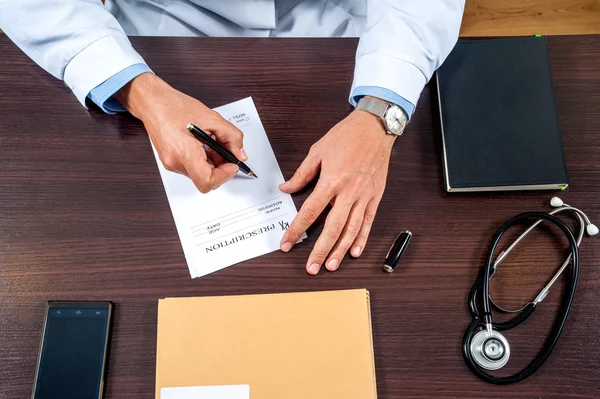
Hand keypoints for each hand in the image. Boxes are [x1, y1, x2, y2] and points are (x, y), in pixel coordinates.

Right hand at [115, 73, 246, 192]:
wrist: (153, 102)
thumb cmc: (175, 107)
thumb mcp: (212, 118)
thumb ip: (232, 137)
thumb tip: (240, 154)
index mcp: (184, 153)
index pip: (207, 182)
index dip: (224, 175)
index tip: (232, 164)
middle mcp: (175, 163)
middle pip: (205, 179)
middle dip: (221, 167)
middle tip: (226, 150)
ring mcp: (171, 164)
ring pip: (199, 174)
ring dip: (212, 163)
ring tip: (212, 143)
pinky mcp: (170, 161)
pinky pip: (191, 167)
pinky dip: (202, 159)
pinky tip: (203, 144)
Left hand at [279, 106, 394, 274]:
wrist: (375, 127)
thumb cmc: (347, 136)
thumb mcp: (318, 151)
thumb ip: (302, 174)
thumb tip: (286, 188)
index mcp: (331, 181)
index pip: (310, 212)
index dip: (296, 230)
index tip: (287, 243)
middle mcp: (348, 192)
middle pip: (332, 228)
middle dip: (320, 250)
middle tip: (311, 267)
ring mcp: (364, 196)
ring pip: (352, 229)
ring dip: (341, 250)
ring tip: (332, 266)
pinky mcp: (375, 196)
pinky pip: (368, 221)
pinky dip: (362, 238)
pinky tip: (355, 251)